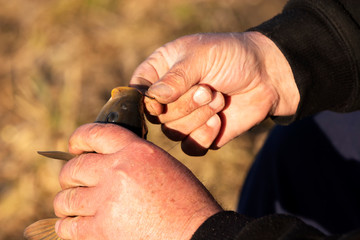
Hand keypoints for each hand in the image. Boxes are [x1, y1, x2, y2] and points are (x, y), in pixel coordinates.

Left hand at [54, 123, 221, 239]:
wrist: (195, 232)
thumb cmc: (186, 201)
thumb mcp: (164, 166)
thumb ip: (135, 158)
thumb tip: (108, 161)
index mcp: (136, 151)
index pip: (95, 134)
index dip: (78, 138)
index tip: (74, 147)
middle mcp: (118, 171)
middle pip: (74, 167)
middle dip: (69, 176)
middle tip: (72, 183)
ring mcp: (108, 200)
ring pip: (67, 199)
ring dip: (66, 204)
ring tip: (71, 208)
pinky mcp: (103, 229)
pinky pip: (69, 227)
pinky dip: (67, 227)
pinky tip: (73, 226)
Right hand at [130, 32, 298, 154]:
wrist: (268, 77)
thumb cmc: (233, 57)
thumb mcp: (202, 56)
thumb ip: (175, 77)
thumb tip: (153, 100)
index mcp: (161, 72)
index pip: (136, 93)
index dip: (145, 103)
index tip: (160, 103)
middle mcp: (168, 97)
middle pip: (156, 117)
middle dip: (185, 105)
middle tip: (208, 89)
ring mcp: (184, 118)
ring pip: (172, 134)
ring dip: (198, 117)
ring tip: (219, 99)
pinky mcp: (200, 135)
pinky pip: (190, 148)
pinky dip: (205, 136)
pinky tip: (219, 120)